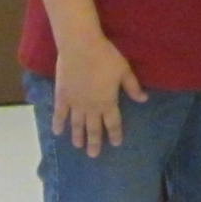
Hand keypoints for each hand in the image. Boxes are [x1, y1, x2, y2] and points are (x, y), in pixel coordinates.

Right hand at [51, 34, 145, 157]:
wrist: (80, 46)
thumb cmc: (105, 56)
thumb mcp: (124, 71)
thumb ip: (132, 87)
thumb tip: (144, 100)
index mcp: (108, 102)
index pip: (113, 123)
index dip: (115, 134)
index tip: (116, 144)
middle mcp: (91, 107)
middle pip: (94, 129)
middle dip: (95, 142)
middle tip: (93, 155)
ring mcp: (75, 103)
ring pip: (76, 125)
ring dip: (78, 136)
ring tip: (78, 146)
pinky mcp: (62, 96)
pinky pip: (59, 113)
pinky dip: (58, 123)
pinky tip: (57, 132)